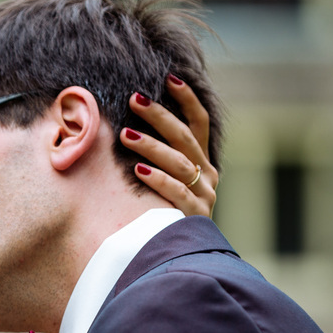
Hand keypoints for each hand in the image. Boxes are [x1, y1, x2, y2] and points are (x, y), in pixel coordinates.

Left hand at [120, 74, 218, 217]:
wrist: (185, 255)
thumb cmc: (165, 211)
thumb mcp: (168, 180)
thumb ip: (160, 154)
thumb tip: (127, 121)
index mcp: (203, 161)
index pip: (200, 121)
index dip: (187, 98)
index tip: (169, 76)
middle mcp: (208, 174)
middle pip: (185, 136)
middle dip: (158, 115)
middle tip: (133, 99)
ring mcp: (205, 194)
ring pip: (179, 162)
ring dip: (151, 146)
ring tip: (124, 135)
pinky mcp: (195, 215)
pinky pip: (177, 193)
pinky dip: (158, 180)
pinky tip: (138, 170)